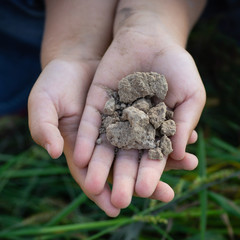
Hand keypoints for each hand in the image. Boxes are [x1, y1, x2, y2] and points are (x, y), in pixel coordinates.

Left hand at [73, 0, 205, 211]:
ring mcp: (114, 115)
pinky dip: (86, 139)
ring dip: (99, 164)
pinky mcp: (97, 103)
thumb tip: (181, 154)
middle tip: (119, 200)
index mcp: (156, 130)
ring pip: (105, 144)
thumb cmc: (177, 66)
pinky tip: (79, 156)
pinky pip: (90, 124)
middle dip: (122, 176)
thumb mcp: (190, 95)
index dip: (149, 174)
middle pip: (126, 156)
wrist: (151, 38)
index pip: (152, 157)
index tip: (144, 190)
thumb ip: (186, 123)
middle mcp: (133, 127)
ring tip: (92, 185)